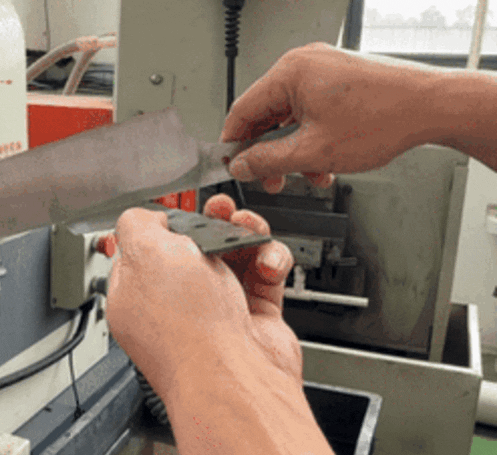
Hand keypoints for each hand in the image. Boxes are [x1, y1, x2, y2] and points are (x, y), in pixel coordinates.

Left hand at [106, 195, 299, 402]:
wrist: (235, 377)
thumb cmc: (186, 328)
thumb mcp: (145, 253)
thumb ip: (137, 225)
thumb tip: (148, 218)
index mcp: (137, 294)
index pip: (144, 251)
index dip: (163, 226)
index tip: (180, 210)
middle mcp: (174, 306)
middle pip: (193, 250)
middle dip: (210, 223)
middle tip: (220, 211)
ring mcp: (215, 313)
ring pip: (233, 257)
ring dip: (245, 236)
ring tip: (249, 230)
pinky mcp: (253, 319)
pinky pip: (263, 276)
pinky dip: (270, 261)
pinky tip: (266, 264)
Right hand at [221, 42, 437, 192]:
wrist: (432, 106)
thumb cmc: (384, 118)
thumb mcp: (313, 151)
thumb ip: (268, 161)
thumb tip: (241, 165)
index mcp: (290, 72)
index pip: (242, 111)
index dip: (233, 145)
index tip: (232, 167)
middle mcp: (304, 64)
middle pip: (266, 115)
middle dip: (269, 153)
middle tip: (272, 179)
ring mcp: (323, 69)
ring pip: (290, 117)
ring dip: (294, 150)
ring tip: (309, 173)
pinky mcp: (338, 79)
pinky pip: (310, 111)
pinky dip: (311, 137)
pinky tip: (324, 160)